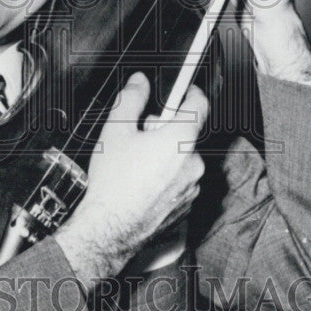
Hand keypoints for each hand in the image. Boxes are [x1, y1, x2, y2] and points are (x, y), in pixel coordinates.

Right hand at [55, 73, 206, 291]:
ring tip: (137, 165)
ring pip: (182, 159)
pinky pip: (180, 181)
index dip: (192, 92)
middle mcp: (193, 163)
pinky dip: (166, 178)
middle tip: (140, 136)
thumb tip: (139, 82)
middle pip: (185, 134)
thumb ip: (131, 99)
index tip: (186, 90)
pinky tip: (142, 183)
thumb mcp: (115, 130)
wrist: (110, 228)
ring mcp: (192, 186)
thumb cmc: (113, 182)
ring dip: (166, 156)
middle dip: (165, 130)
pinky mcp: (186, 204)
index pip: (199, 105)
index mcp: (180, 139)